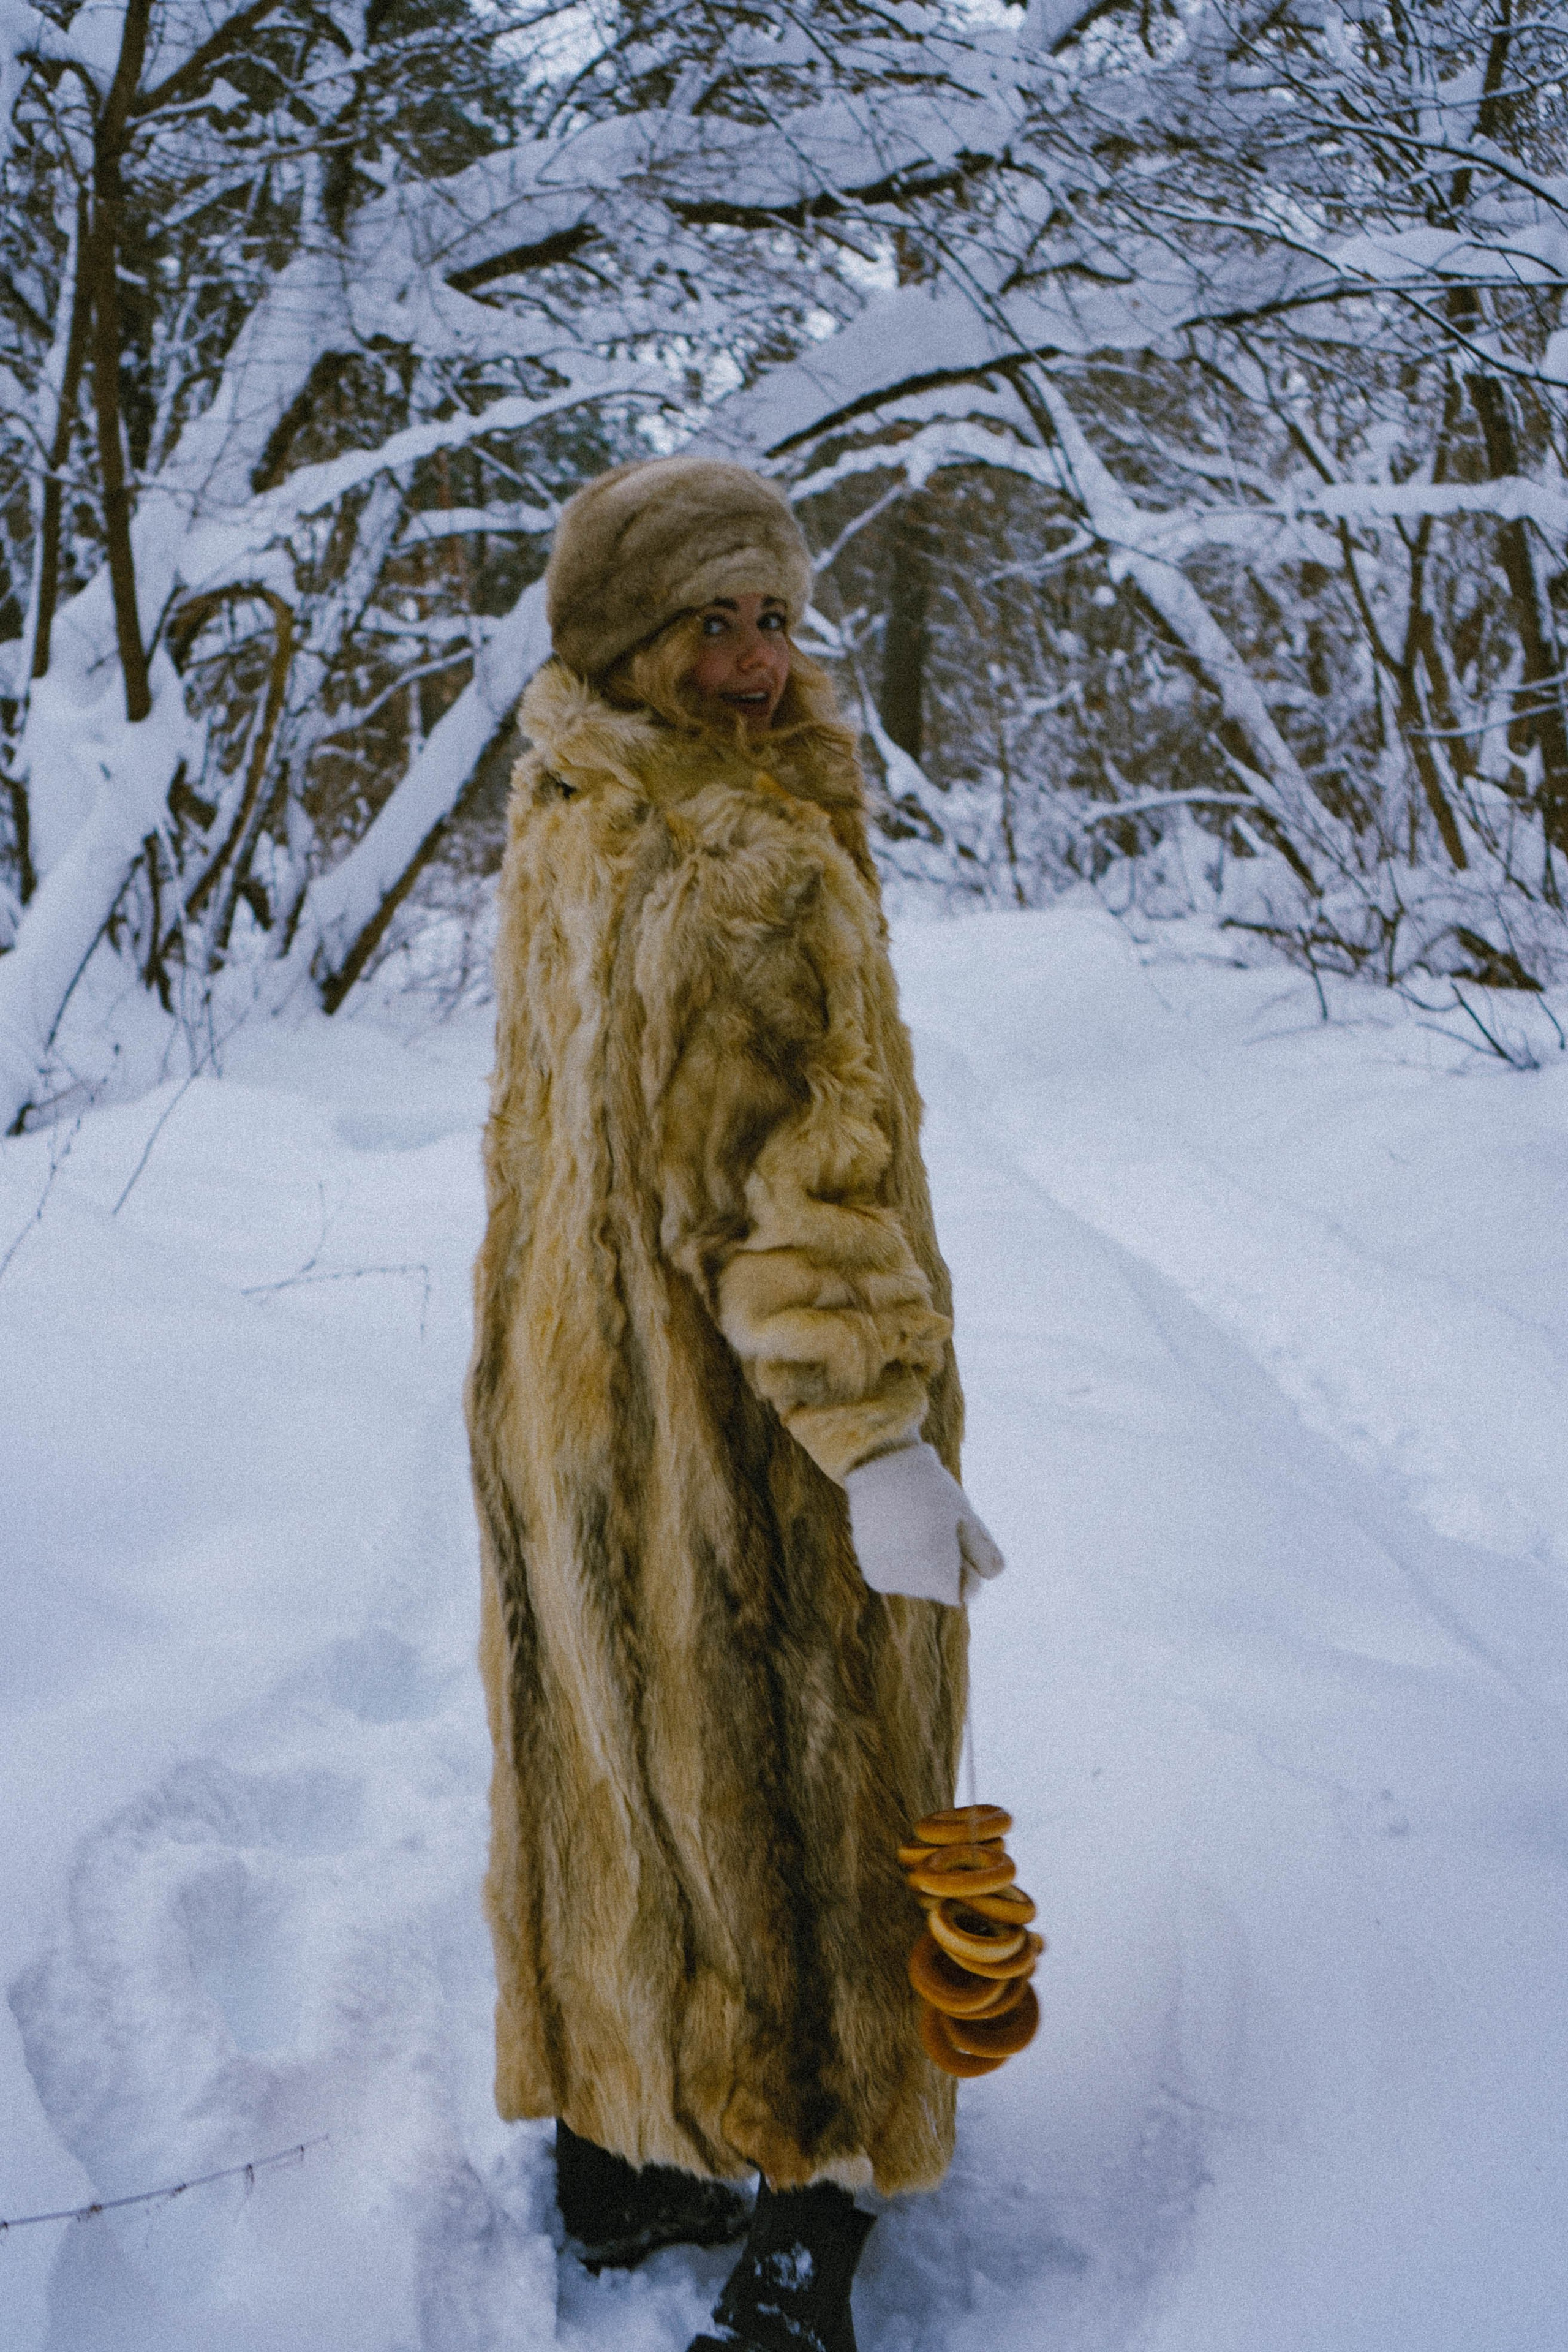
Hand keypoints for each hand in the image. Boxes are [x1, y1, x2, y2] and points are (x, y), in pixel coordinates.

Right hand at [843, 1441, 1005, 1608]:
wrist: (878, 1466)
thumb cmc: (929, 1487)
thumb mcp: (965, 1513)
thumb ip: (983, 1550)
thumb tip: (993, 1575)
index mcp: (937, 1566)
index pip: (966, 1592)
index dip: (966, 1565)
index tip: (953, 1534)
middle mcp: (909, 1580)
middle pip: (941, 1589)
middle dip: (943, 1564)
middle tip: (930, 1523)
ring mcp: (889, 1579)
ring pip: (920, 1584)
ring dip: (922, 1562)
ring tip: (909, 1524)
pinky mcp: (874, 1575)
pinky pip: (900, 1579)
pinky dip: (902, 1562)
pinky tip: (895, 1533)